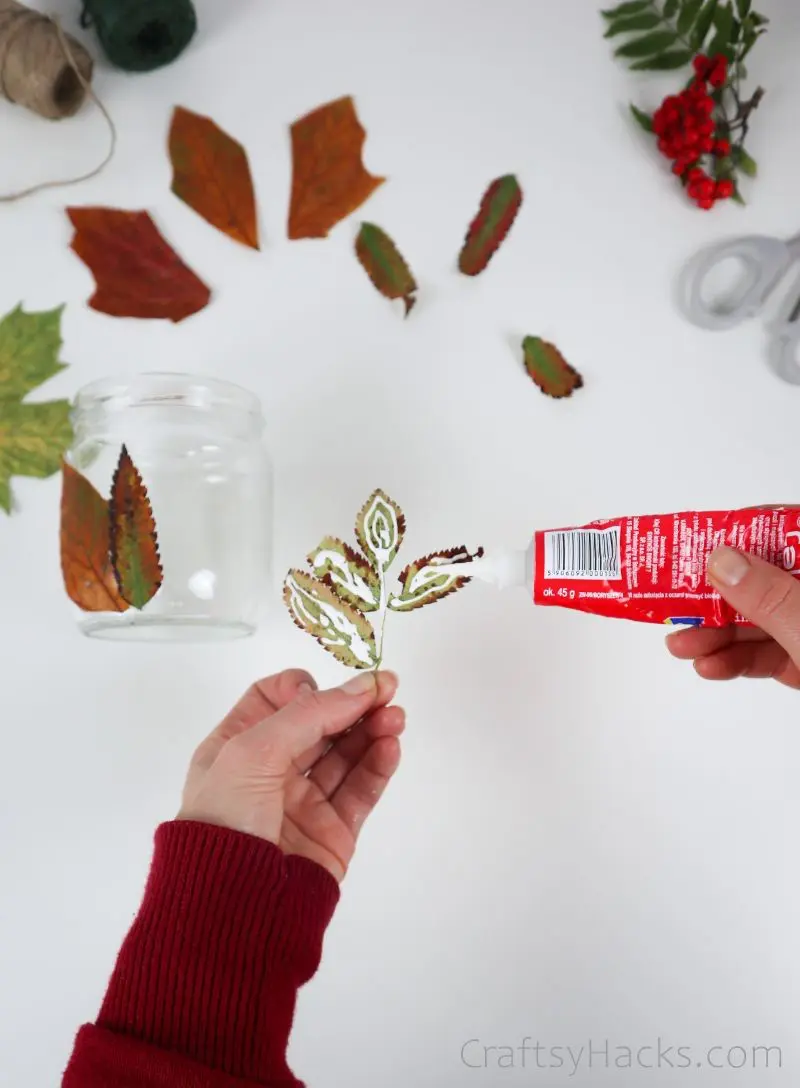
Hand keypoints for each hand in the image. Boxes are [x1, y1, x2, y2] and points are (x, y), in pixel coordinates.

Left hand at [178, 669, 403, 880]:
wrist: (233, 907)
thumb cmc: (224, 820)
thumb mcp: (253, 751)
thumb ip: (310, 714)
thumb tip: (361, 686)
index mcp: (236, 747)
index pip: (273, 700)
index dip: (302, 689)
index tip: (321, 689)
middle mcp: (270, 771)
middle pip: (319, 724)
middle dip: (352, 704)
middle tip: (386, 689)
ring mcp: (302, 802)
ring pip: (346, 755)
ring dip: (372, 731)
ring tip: (394, 717)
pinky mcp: (333, 831)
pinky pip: (360, 791)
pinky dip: (378, 766)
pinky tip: (390, 747)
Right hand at [667, 546, 799, 687]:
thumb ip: (771, 597)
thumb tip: (721, 560)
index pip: (776, 539)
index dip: (734, 538)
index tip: (690, 545)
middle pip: (758, 583)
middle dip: (714, 598)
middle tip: (673, 604)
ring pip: (756, 623)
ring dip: (715, 635)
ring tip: (680, 645)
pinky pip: (764, 655)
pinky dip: (734, 660)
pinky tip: (709, 665)